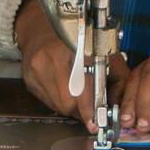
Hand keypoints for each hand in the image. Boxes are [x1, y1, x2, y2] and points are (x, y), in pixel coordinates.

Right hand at [13, 0, 127, 131]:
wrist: (41, 27)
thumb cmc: (75, 37)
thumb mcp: (102, 50)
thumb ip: (117, 77)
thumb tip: (121, 103)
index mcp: (74, 47)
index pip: (82, 83)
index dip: (88, 106)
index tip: (94, 122)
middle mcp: (52, 57)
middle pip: (68, 100)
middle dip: (81, 108)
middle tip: (89, 107)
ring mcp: (37, 69)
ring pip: (57, 104)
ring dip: (70, 105)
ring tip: (76, 94)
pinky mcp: (29, 79)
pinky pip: (47, 101)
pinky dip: (58, 100)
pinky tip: (62, 89)